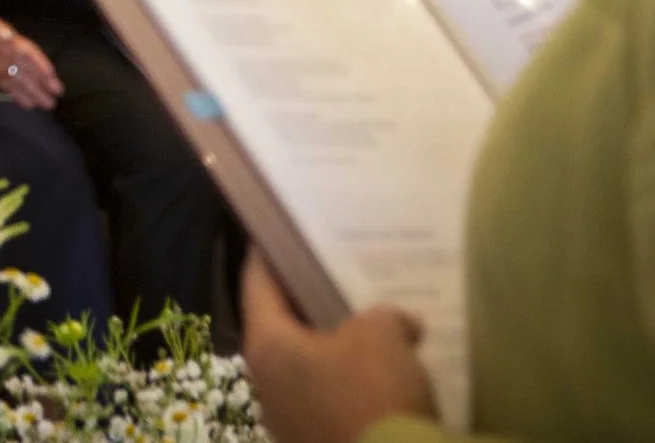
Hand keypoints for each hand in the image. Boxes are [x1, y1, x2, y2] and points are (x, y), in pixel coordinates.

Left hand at [0, 8, 63, 109]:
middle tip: (57, 96)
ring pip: (22, 78)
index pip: (27, 51)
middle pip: (29, 68)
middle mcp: (7, 51)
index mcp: (5, 39)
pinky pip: (9, 84)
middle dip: (43, 81)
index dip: (39, 62)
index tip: (51, 74)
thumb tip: (9, 35)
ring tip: (48, 105)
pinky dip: (19, 94)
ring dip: (35, 91)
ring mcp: (1, 62)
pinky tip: (29, 104)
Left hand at [240, 251, 435, 442]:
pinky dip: (349, 380)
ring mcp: (288, 421)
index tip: (277, 232)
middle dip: (309, 302)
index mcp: (266, 347)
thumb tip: (397, 324)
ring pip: (307, 366)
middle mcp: (266, 384)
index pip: (257, 286)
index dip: (268, 256)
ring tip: (369, 320)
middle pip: (281, 327)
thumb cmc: (373, 395)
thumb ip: (383, 316)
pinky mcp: (316, 442)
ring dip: (335, 345)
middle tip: (336, 274)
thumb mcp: (382, 335)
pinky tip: (383, 370)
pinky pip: (328, 398)